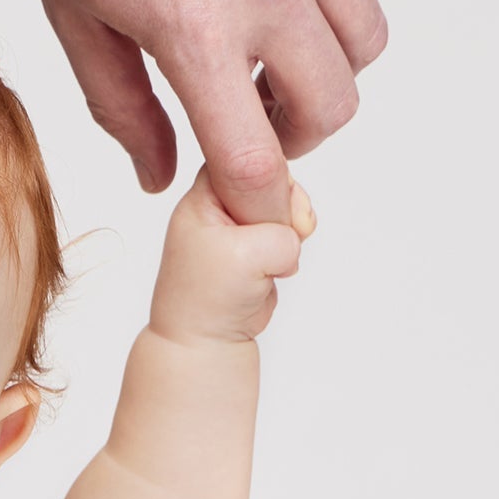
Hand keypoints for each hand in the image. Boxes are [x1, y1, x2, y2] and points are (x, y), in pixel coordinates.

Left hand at [0, 0, 387, 221]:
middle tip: (250, 115)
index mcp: (197, 29)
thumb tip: (160, 176)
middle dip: (295, 133)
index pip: (256, 159)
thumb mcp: (76, 21)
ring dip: (327, 64)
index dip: (254, 201)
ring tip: (271, 46)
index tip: (243, 202)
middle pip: (334, 107)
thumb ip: (125, 109)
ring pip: (365, 38)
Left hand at [147, 169, 314, 347]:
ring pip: (285, 206)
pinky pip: (288, 231)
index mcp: (203, 196)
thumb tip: (295, 230)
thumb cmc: (205, 300)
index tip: (274, 208)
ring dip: (290, 231)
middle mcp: (219, 205)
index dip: (270, 177)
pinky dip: (290, 249)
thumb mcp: (245, 252)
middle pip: (272, 178)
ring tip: (273, 261)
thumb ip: (280, 226)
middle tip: (283, 236)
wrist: (206, 342)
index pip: (245, 156)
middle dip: (286, 207)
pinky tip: (275, 269)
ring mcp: (239, 225)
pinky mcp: (257, 246)